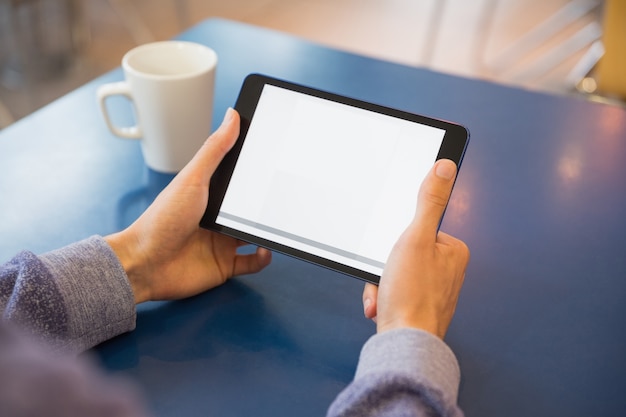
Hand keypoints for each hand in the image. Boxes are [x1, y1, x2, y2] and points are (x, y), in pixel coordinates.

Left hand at [105, 109, 271, 302]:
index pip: (238, 179)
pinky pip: (254, 261)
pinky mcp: (226, 264)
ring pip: (255, 233)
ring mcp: (223, 241)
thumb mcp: (193, 178)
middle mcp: (217, 217)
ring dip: (268, 229)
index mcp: (210, 194)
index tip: (274, 161)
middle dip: (266, 203)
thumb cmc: (161, 220)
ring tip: (277, 223)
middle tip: (281, 196)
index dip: (256, 171)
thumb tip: (232, 116)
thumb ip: (215, 149)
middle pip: (250, 208)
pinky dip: (264, 256)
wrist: (145, 264)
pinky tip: (264, 248)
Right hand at [362, 159, 468, 337]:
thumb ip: (429, 201)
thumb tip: (445, 167)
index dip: (396, 239)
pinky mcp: (418, 304)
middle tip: (386, 276)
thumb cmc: (411, 297)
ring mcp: (432, 288)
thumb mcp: (416, 238)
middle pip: (402, 250)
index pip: (416, 227)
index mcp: (453, 250)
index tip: (394, 253)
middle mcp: (447, 269)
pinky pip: (393, 290)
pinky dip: (382, 296)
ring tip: (384, 295)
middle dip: (384, 266)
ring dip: (380, 282)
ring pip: (393, 271)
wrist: (404, 343)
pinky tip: (382, 306)